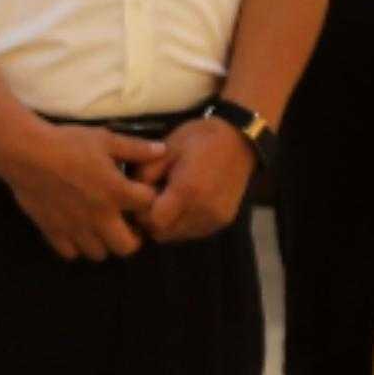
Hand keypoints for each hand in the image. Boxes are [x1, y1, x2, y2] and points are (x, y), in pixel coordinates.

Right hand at [0, 119, 156, 263]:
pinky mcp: (54, 233)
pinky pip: (71, 253)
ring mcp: (76, 229)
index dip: (149, 201)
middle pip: (128, 248)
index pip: (150, 208)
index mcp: (117, 193)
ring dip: (104, 242)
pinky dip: (76, 245)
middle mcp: (100, 217)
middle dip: (132, 237)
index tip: (141, 194)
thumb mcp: (105, 139)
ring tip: (100, 226)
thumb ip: (135, 148)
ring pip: (99, 254)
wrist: (26, 153)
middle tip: (126, 222)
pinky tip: (76, 228)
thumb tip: (162, 150)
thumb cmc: (68, 143)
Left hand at [134, 118, 254, 240]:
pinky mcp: (222, 221)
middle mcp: (202, 211)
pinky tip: (185, 204)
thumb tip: (133, 195)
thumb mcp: (166, 148)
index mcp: (187, 191)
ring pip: (177, 235)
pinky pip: (193, 231)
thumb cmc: (200, 138)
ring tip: (169, 201)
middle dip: (153, 221)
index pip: (153, 221)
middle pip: (164, 233)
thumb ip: (145, 174)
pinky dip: (184, 223)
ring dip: (168, 224)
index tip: (140, 199)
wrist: (240, 139)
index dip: (142, 213)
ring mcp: (214, 219)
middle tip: (152, 200)